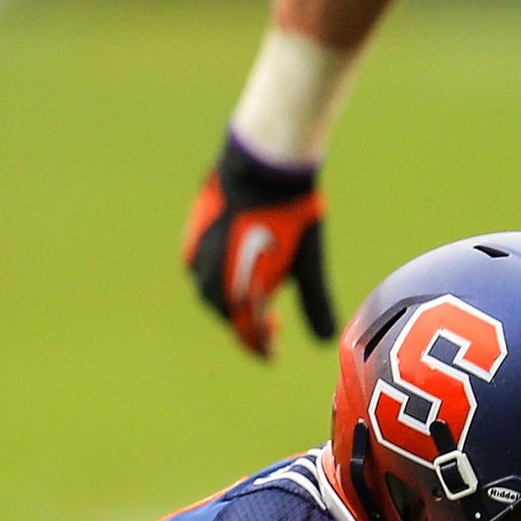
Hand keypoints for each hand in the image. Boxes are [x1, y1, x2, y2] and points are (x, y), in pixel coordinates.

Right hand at [182, 134, 335, 358]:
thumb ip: (314, 301)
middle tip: (269, 332)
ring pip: (211, 292)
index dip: (258, 345)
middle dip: (246, 325)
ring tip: (257, 305)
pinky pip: (203, 269)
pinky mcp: (195, 234)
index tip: (271, 356)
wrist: (262, 165)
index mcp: (237, 286)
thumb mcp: (308, 260)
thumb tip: (325, 340)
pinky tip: (238, 276)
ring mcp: (198, 253)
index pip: (244, 329)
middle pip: (226, 313)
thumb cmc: (291, 214)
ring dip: (232, 304)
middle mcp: (210, 275)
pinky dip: (221, 281)